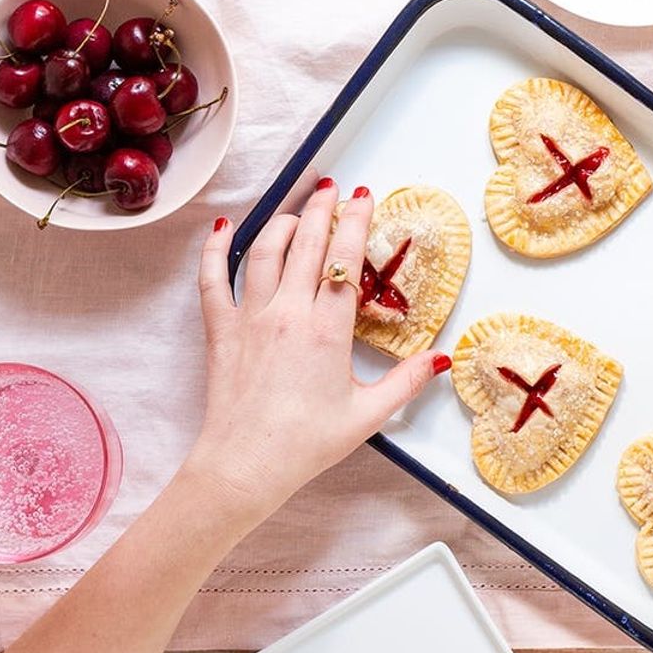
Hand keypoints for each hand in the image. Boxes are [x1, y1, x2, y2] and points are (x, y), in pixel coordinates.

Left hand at [185, 181, 450, 522]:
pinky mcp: (220, 330)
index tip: (364, 196)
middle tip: (332, 187)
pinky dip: (217, 251)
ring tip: (297, 209)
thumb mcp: (367, 416)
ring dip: (282, 223)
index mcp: (326, 329)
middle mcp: (287, 313)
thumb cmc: (306, 444)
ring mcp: (250, 318)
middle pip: (307, 245)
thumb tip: (439, 358)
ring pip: (265, 252)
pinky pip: (213, 279)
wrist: (245, 466)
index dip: (356, 222)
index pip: (345, 261)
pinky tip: (224, 229)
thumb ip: (406, 382)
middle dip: (322, 209)